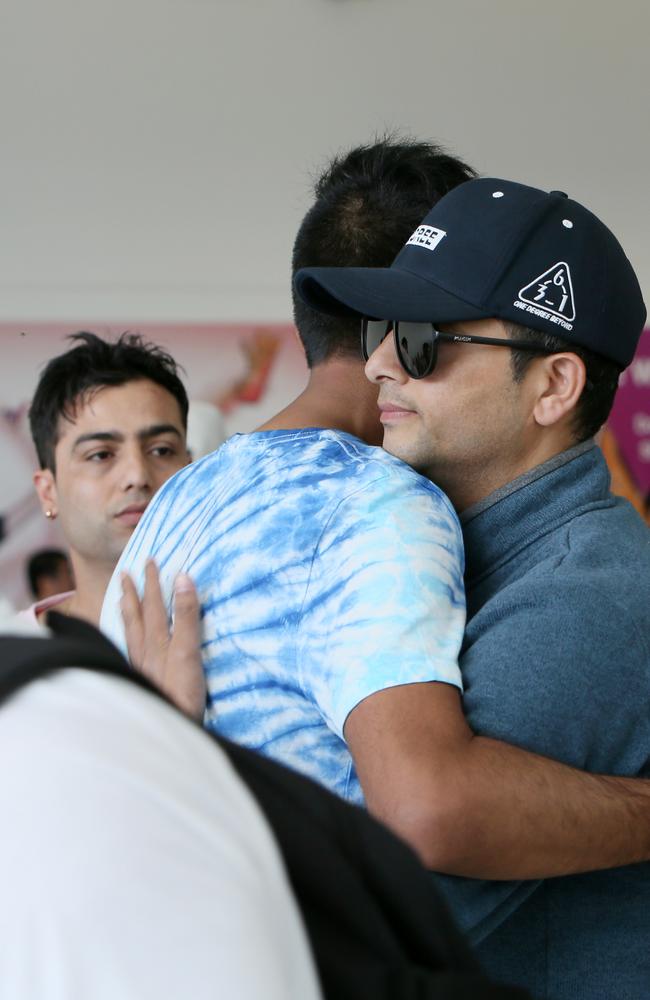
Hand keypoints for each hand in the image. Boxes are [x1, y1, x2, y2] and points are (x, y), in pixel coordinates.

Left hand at [120, 559, 205, 721]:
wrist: (167, 726)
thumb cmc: (182, 693)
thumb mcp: (189, 650)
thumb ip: (187, 615)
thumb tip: (183, 578)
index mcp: (158, 640)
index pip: (155, 603)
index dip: (153, 581)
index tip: (150, 560)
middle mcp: (145, 651)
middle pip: (137, 615)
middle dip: (134, 592)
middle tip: (127, 571)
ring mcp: (141, 666)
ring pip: (130, 632)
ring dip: (127, 611)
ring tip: (121, 597)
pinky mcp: (141, 680)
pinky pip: (129, 649)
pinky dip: (127, 636)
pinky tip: (128, 639)